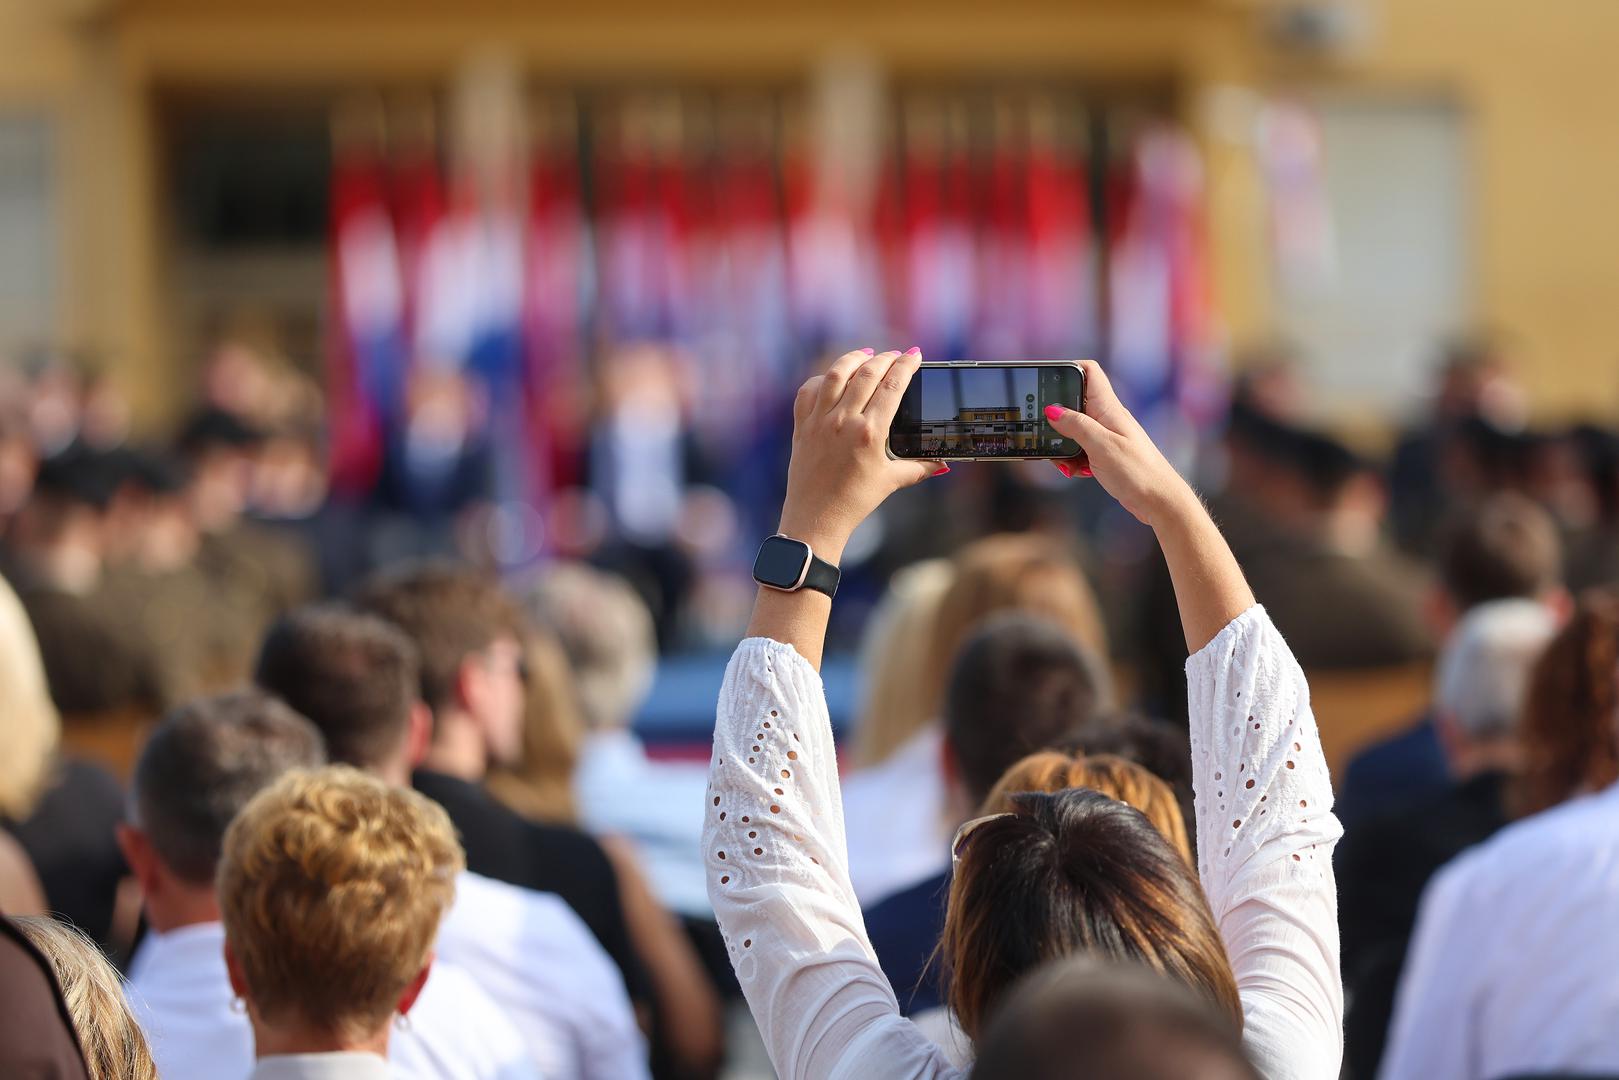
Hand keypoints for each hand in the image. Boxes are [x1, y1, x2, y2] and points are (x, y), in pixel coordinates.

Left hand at [777, 347, 945, 562]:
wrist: (816, 519)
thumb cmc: (854, 502)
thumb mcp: (891, 482)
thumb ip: (920, 468)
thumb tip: (943, 464)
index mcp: (869, 433)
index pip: (892, 387)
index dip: (905, 366)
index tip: (914, 355)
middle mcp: (843, 421)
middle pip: (866, 374)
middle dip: (884, 358)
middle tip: (895, 355)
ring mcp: (819, 421)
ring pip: (835, 375)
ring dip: (852, 359)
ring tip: (866, 354)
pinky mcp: (802, 426)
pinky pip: (808, 391)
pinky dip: (821, 379)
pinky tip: (832, 377)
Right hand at [1044, 360, 1196, 528]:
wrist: (1159, 501)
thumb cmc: (1138, 472)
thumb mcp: (1101, 446)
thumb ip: (1076, 425)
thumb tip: (1052, 410)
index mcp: (1108, 408)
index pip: (1089, 371)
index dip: (1068, 369)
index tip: (1047, 381)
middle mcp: (1107, 417)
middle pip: (1073, 404)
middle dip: (1056, 420)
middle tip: (1049, 437)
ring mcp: (1106, 435)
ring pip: (1073, 431)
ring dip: (1064, 446)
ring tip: (1066, 463)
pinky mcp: (1105, 453)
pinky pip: (1080, 449)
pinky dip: (1073, 460)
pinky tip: (1077, 471)